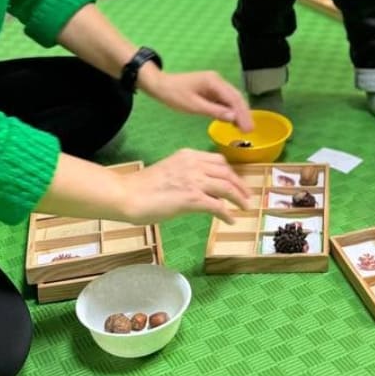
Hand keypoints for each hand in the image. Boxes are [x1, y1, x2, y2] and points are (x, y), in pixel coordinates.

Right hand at [122, 149, 250, 223]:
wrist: (129, 194)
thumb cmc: (143, 186)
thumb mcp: (170, 171)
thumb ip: (186, 174)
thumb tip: (201, 188)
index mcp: (188, 155)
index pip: (218, 160)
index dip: (231, 173)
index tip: (237, 183)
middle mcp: (194, 163)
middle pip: (226, 172)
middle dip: (239, 185)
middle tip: (246, 197)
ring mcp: (194, 180)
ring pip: (226, 187)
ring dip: (238, 199)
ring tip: (244, 208)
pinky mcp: (192, 198)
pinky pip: (217, 206)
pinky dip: (227, 214)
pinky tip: (230, 220)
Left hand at [143, 70, 253, 130]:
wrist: (160, 85)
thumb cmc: (174, 95)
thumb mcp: (193, 106)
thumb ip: (214, 111)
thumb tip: (233, 117)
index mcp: (214, 81)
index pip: (233, 99)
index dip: (243, 114)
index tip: (248, 128)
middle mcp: (217, 80)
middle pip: (236, 97)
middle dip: (244, 113)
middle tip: (249, 130)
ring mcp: (215, 84)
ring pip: (232, 99)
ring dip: (239, 112)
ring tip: (244, 128)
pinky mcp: (211, 89)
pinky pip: (224, 100)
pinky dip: (230, 110)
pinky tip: (233, 121)